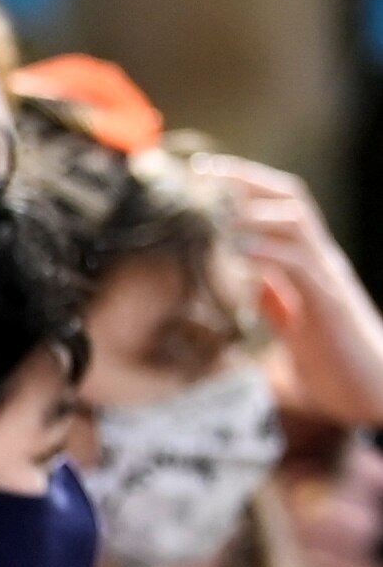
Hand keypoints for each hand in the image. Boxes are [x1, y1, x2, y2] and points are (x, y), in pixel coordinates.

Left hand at [200, 156, 382, 428]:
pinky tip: (235, 248)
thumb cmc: (326, 366)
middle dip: (246, 180)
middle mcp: (321, 260)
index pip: (280, 207)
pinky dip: (266, 252)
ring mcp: (328, 277)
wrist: (367, 394)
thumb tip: (236, 289)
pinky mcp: (328, 302)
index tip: (200, 173)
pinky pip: (299, 265)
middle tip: (200, 172)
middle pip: (290, 199)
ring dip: (252, 208)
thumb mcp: (287, 327)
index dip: (244, 185)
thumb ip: (267, 303)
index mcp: (308, 263)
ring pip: (296, 222)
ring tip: (211, 202)